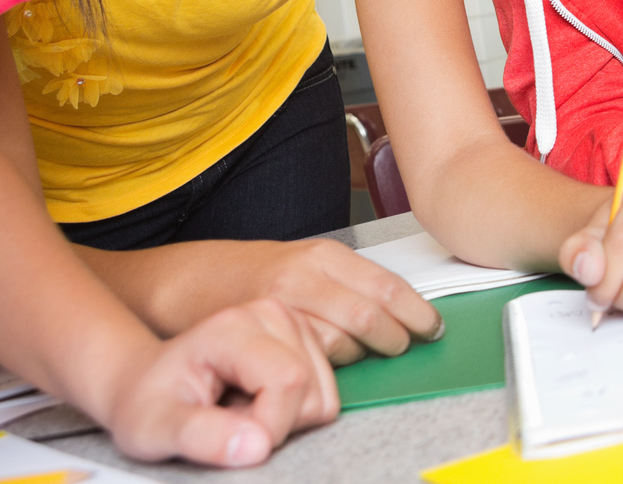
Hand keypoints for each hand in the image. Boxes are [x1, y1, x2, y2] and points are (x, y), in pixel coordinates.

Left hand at [100, 298, 338, 466]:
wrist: (144, 382)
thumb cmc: (146, 403)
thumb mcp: (154, 429)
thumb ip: (200, 437)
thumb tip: (258, 447)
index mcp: (234, 326)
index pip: (287, 381)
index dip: (267, 426)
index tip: (227, 438)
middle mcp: (272, 314)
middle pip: (311, 392)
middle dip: (274, 425)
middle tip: (225, 420)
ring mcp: (293, 324)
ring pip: (324, 397)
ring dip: (285, 421)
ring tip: (237, 411)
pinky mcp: (306, 341)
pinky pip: (325, 396)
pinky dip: (294, 413)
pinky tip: (256, 404)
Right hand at [128, 239, 441, 366]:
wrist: (190, 280)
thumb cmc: (253, 274)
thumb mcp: (306, 263)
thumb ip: (347, 282)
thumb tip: (400, 309)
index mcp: (326, 255)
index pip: (389, 286)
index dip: (417, 312)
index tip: (432, 328)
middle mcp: (306, 275)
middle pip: (372, 316)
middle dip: (397, 339)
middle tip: (404, 348)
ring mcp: (283, 304)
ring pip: (344, 341)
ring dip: (362, 356)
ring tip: (366, 356)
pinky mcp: (263, 330)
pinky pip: (310, 358)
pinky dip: (328, 367)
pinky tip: (329, 366)